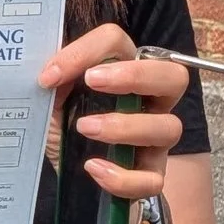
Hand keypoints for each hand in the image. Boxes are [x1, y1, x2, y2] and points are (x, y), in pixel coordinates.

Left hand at [41, 23, 189, 207]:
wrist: (66, 171)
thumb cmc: (63, 124)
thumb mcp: (50, 99)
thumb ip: (53, 82)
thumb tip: (49, 75)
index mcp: (124, 71)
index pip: (117, 43)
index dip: (85, 52)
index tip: (50, 76)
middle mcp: (150, 100)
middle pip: (173, 76)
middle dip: (136, 75)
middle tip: (92, 81)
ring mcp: (155, 139)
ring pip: (168, 128)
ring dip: (126, 127)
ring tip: (84, 128)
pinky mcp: (150, 175)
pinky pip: (152, 180)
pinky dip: (124, 177)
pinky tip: (93, 168)